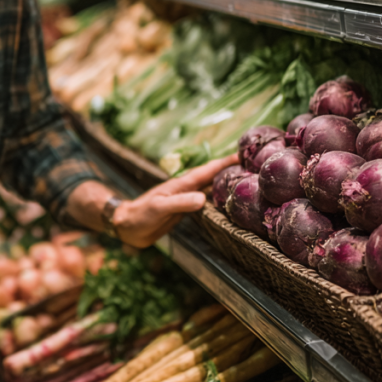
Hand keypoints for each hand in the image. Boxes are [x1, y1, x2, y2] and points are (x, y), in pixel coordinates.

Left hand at [65, 153, 238, 248]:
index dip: (225, 162)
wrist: (127, 227)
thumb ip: (179, 203)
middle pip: (212, 177)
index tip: (245, 154)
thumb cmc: (140, 215)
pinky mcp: (184, 211)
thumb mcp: (159, 208)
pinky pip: (206, 202)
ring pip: (211, 189)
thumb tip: (203, 199)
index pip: (207, 171)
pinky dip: (218, 200)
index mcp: (181, 185)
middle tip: (254, 167)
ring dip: (226, 184)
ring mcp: (186, 200)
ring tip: (248, 182)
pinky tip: (228, 203)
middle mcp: (186, 190)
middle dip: (231, 170)